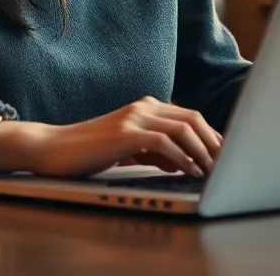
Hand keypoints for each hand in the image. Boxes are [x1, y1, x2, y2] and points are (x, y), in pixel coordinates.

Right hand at [0, 96, 221, 178]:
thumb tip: (186, 161)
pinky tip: (189, 171)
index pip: (190, 117)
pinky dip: (182, 157)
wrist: (52, 148)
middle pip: (193, 119)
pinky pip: (164, 142)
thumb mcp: (129, 148)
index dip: (211, 136)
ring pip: (183, 128)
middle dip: (214, 143)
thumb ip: (156, 150)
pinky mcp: (125, 134)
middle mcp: (144, 107)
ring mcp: (134, 118)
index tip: (225, 156)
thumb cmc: (89, 151)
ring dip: (203, 151)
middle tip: (227, 165)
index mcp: (146, 107)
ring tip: (213, 170)